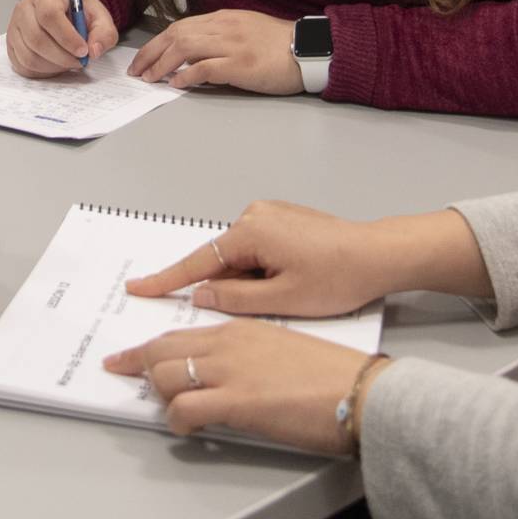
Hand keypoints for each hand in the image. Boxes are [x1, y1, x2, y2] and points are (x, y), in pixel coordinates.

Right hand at [6, 0, 117, 77]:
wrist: (61, 8)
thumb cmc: (76, 10)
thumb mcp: (98, 15)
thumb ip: (103, 32)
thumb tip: (94, 51)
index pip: (49, 15)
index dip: (67, 37)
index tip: (83, 50)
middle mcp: (24, 10)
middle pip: (36, 39)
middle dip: (62, 57)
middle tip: (80, 61)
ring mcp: (14, 29)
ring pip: (29, 56)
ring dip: (53, 66)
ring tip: (69, 62)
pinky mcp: (11, 46)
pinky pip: (23, 66)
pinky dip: (42, 71)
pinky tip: (56, 64)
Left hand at [101, 319, 382, 454]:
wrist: (361, 392)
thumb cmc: (334, 376)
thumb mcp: (284, 350)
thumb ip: (250, 358)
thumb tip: (229, 378)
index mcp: (243, 328)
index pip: (183, 333)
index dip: (153, 346)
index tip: (133, 354)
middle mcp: (229, 343)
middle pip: (164, 348)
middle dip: (138, 364)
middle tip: (121, 372)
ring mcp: (229, 371)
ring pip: (165, 376)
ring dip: (161, 396)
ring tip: (173, 409)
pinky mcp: (235, 402)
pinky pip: (184, 410)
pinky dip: (177, 421)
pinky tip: (189, 428)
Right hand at [125, 199, 480, 314]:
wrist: (379, 254)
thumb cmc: (337, 278)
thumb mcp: (281, 301)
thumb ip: (233, 299)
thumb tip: (201, 295)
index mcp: (250, 232)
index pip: (197, 262)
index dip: (166, 281)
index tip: (138, 288)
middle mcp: (255, 215)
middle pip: (223, 261)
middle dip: (232, 287)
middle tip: (267, 305)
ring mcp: (270, 213)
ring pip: (242, 257)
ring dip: (253, 280)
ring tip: (292, 293)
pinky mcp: (285, 218)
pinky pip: (259, 248)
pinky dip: (264, 268)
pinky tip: (293, 281)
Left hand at [129, 11, 302, 92]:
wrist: (308, 50)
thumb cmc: (279, 44)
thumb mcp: (245, 30)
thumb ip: (219, 37)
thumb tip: (192, 53)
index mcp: (224, 18)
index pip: (180, 26)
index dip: (157, 42)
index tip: (143, 58)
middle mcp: (224, 27)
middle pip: (176, 34)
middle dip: (151, 53)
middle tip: (137, 71)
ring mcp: (232, 45)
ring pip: (184, 48)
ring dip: (162, 64)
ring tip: (150, 79)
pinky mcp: (240, 64)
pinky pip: (205, 68)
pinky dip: (186, 75)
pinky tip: (176, 84)